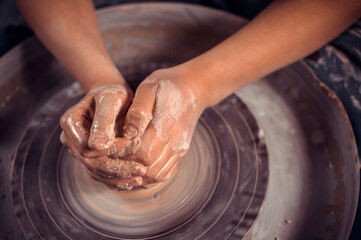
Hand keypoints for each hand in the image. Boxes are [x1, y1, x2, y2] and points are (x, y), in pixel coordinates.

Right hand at [60, 83, 146, 189]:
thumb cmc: (113, 93)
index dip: (108, 149)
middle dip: (116, 169)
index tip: (129, 143)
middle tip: (140, 171)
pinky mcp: (90, 157)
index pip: (86, 147)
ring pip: (95, 172)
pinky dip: (117, 179)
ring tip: (139, 179)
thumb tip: (96, 146)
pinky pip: (100, 173)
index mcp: (70, 122)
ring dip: (118, 178)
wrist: (114, 95)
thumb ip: (103, 120)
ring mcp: (78, 149)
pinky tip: (133, 180)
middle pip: (90, 163)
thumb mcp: (110, 100)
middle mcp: (70, 138)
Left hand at [116, 67, 206, 184]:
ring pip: (156, 175)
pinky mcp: (180, 152)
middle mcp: (175, 142)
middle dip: (125, 166)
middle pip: (147, 168)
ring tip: (120, 163)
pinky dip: (148, 176)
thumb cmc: (167, 85)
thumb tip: (129, 132)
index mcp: (165, 126)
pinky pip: (164, 173)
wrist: (195, 87)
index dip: (121, 153)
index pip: (139, 151)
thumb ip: (138, 110)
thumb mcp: (149, 87)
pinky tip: (135, 167)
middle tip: (110, 156)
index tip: (109, 145)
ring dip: (136, 174)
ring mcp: (179, 149)